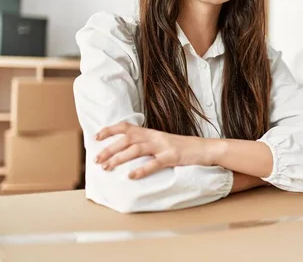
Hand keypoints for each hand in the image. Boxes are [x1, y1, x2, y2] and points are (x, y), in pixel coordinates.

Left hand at [94, 121, 216, 178]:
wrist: (205, 149)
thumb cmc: (183, 148)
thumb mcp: (163, 142)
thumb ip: (147, 144)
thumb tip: (127, 151)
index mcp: (152, 133)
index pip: (127, 127)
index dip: (110, 130)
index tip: (96, 137)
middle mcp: (155, 137)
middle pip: (128, 139)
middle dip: (110, 148)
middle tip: (97, 160)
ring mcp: (164, 146)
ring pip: (137, 149)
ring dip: (119, 158)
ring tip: (107, 167)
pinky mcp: (172, 157)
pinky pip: (155, 163)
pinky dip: (142, 170)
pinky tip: (131, 176)